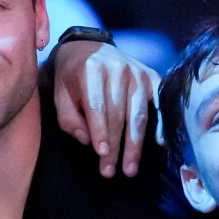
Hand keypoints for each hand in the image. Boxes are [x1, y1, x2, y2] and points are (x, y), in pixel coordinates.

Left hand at [51, 40, 161, 177]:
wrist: (88, 47)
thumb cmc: (71, 76)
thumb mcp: (59, 93)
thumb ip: (68, 118)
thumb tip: (88, 141)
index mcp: (92, 68)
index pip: (97, 106)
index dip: (100, 132)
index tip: (102, 154)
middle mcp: (118, 68)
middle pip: (119, 115)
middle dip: (115, 147)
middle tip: (110, 171)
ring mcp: (138, 71)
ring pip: (139, 114)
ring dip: (134, 144)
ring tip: (130, 168)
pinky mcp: (151, 76)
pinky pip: (158, 104)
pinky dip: (159, 124)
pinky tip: (158, 144)